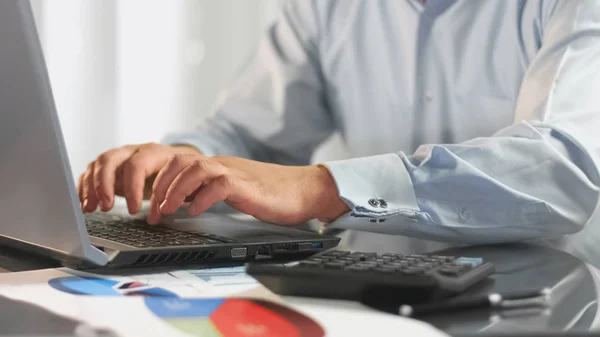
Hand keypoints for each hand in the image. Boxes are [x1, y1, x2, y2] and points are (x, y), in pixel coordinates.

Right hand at [77, 143, 201, 213]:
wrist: (170, 160)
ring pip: (96, 165)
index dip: (132, 188)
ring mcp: (117, 156)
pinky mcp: (106, 166)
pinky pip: (89, 172)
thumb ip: (163, 199)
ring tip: (90, 209)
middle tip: (105, 207)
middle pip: (109, 160)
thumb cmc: (172, 172)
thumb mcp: (173, 183)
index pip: (136, 165)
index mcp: (151, 152)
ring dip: (91, 188)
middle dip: (104, 185)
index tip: (134, 209)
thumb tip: (153, 218)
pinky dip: (83, 187)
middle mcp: (131, 151)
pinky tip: (83, 203)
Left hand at [147, 154, 349, 224]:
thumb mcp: (235, 191)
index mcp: (218, 167)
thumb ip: (211, 192)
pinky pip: (218, 185)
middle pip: (180, 161)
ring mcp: (235, 172)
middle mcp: (223, 165)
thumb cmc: (274, 194)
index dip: (160, 183)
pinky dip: (202, 198)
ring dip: (176, 190)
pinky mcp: (247, 185)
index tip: (152, 207)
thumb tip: (187, 203)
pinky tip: (195, 212)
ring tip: (168, 210)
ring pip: (195, 168)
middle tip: (154, 211)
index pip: (179, 163)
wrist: (305, 189)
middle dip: (161, 186)